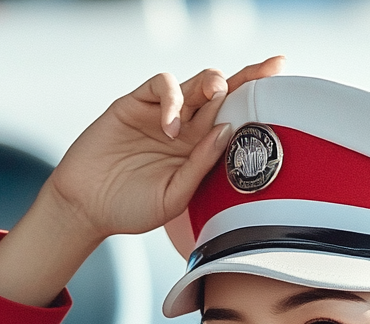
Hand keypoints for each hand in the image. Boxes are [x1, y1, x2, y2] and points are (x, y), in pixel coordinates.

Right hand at [0, 57, 283, 306]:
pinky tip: (171, 126)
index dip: (258, 98)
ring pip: (197, 83)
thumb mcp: (173, 197)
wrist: (86, 207)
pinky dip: (173, 98)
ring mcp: (162, 113)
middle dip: (249, 78)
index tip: (283, 80)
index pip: (236, 119)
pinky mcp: (135, 103)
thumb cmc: (132, 208)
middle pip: (224, 93)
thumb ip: (200, 167)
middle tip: (271, 69)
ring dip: (212, 84)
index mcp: (201, 152)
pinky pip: (163, 85)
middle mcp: (187, 128)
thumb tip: (227, 132)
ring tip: (214, 97)